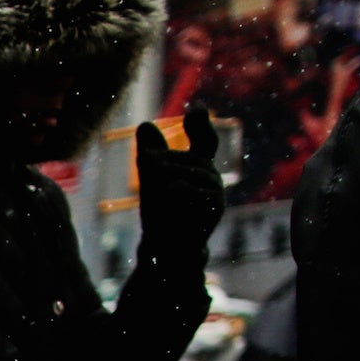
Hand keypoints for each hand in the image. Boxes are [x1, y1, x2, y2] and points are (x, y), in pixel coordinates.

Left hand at [135, 106, 224, 257]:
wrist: (165, 248)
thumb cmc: (160, 213)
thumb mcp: (152, 180)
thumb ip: (152, 153)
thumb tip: (145, 125)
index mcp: (199, 166)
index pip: (205, 140)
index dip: (201, 125)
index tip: (195, 112)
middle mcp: (211, 177)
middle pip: (190, 158)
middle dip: (165, 157)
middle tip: (143, 158)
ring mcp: (216, 193)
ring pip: (193, 173)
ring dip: (169, 171)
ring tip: (149, 170)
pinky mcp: (214, 210)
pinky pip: (199, 193)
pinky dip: (182, 190)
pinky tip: (170, 190)